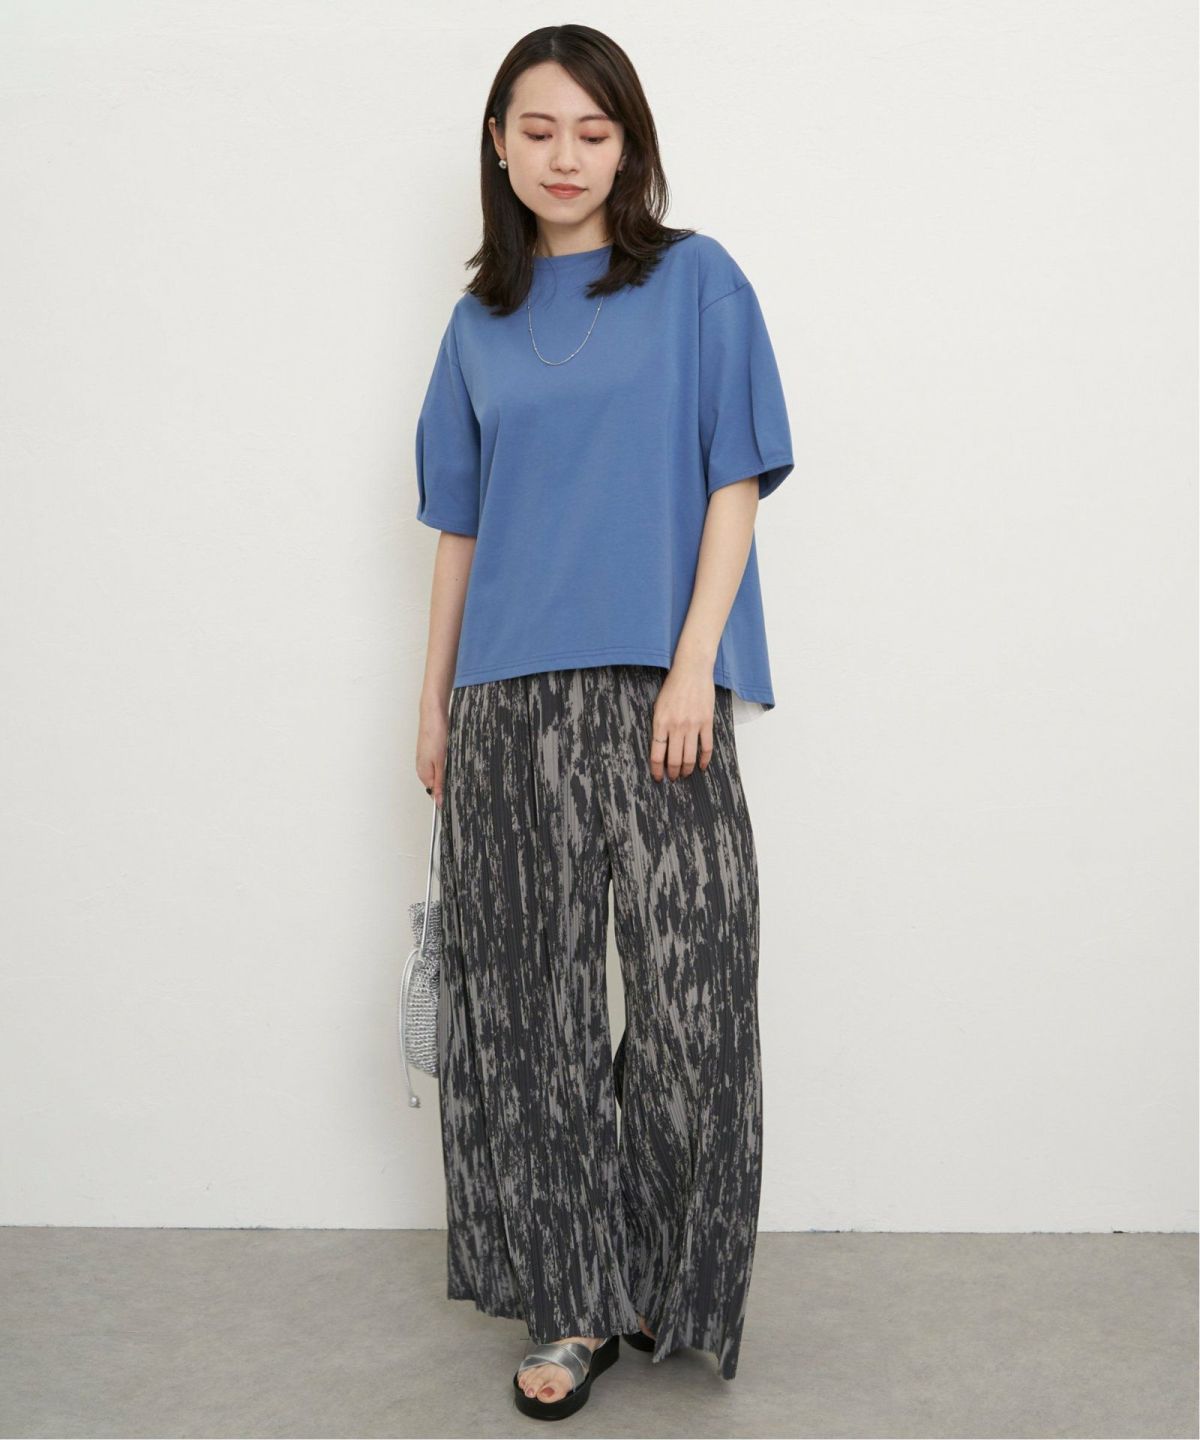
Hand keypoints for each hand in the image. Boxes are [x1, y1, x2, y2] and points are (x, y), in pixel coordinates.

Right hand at [416, 698, 448, 807]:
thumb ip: (440, 782)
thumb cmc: (435, 735)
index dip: (446, 795)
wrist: (434, 714)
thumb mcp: (441, 762)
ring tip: (458, 765)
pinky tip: (453, 757)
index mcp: (423, 773)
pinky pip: (440, 763)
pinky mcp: (431, 752)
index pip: (434, 793)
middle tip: (461, 779)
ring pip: (439, 773)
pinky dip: (447, 763)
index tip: (458, 795)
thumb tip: (438, 801)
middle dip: (448, 783)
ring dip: (449, 772)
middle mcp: (422, 768)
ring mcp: (426, 760)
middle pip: (437, 784)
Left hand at [650, 662, 714, 781]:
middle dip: (672, 773)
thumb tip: (660, 748)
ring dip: (686, 769)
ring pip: (689, 757)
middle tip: (673, 778)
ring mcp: (693, 725)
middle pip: (674, 759)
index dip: (657, 769)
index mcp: (660, 723)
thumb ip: (659, 726)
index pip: (657, 754)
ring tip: (685, 774)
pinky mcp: (707, 723)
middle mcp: (676, 727)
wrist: (692, 671)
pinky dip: (704, 760)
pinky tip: (702, 766)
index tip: (658, 777)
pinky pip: (706, 747)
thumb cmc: (673, 686)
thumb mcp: (658, 706)